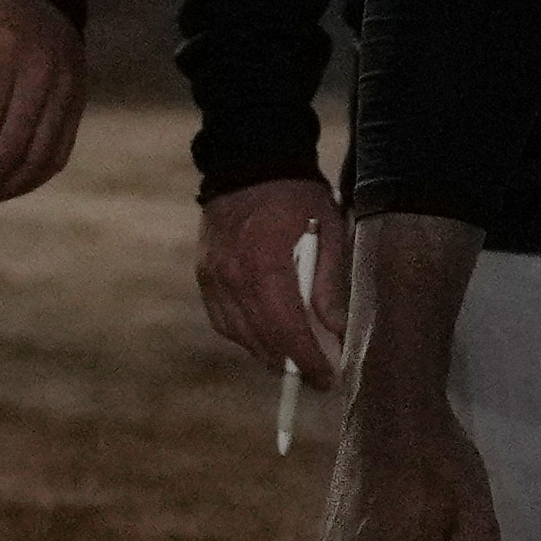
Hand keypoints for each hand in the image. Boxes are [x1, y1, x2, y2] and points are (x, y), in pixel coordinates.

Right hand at [195, 177, 339, 382]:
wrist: (248, 161)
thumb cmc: (296, 194)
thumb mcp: (327, 231)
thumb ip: (329, 284)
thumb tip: (337, 331)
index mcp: (265, 264)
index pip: (286, 330)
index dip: (307, 362)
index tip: (327, 379)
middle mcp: (232, 276)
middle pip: (260, 340)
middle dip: (290, 365)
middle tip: (316, 376)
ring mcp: (212, 276)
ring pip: (238, 335)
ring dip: (266, 353)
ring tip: (292, 359)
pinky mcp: (203, 274)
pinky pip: (222, 319)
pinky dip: (243, 334)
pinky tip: (264, 336)